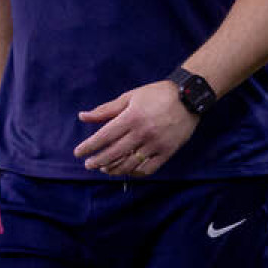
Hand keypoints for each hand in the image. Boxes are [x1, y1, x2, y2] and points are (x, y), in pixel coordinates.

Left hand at [73, 80, 197, 177]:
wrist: (189, 97)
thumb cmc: (156, 94)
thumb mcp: (130, 97)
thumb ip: (105, 110)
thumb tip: (82, 116)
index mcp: (131, 117)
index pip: (104, 136)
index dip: (89, 146)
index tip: (78, 153)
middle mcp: (142, 132)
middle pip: (114, 153)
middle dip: (98, 161)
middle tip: (89, 165)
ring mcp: (156, 144)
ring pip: (130, 164)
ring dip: (114, 169)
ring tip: (105, 168)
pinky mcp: (168, 152)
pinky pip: (148, 169)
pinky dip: (135, 173)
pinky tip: (127, 171)